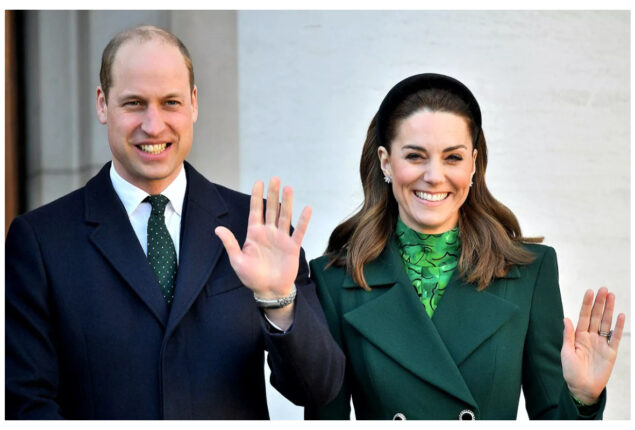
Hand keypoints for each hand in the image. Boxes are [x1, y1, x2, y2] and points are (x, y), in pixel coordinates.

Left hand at [214, 177, 310, 298]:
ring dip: (286, 203)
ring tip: (288, 188)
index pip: (255, 211)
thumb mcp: (237, 260)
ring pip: (284, 216)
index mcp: (254, 234)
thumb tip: (218, 228)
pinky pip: (298, 231)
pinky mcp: (292, 246)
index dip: (256, 196)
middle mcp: (268, 232)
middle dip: (273, 194)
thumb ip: (230, 243)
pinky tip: (306, 209)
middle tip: (275, 178)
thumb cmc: (251, 277)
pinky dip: (303, 220)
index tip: (258, 182)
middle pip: (271, 209)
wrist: (269, 290)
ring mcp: (281, 238)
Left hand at [561, 287, 625, 403]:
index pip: (584, 316)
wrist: (582, 389)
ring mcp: (602, 343)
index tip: (590, 291)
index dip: (587, 304)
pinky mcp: (611, 352)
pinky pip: (616, 337)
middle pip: (597, 316)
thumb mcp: (566, 353)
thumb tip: (566, 318)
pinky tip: (621, 316)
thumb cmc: (571, 372)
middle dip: (600, 303)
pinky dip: (618, 327)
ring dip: (609, 310)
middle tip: (604, 288)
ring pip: (607, 323)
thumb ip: (568, 336)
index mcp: (579, 336)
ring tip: (612, 296)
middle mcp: (591, 337)